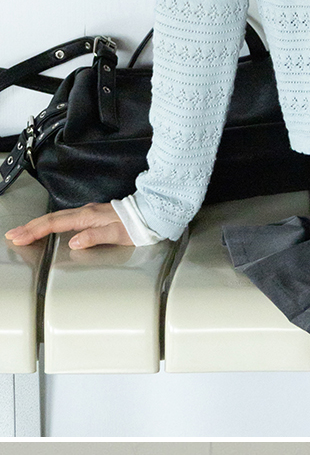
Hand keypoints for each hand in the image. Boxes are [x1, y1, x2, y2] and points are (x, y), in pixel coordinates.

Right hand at [6, 205, 133, 258]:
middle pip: (51, 219)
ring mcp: (88, 213)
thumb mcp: (118, 234)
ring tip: (24, 232)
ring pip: (57, 218)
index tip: (20, 237)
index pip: (55, 224)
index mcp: (88, 217)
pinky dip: (51, 224)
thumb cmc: (136, 225)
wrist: (150, 214)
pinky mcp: (92, 216)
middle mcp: (85, 212)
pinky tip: (48, 229)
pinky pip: (65, 219)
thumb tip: (74, 241)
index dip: (35, 230)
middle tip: (13, 235)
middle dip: (30, 227)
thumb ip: (95, 237)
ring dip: (39, 225)